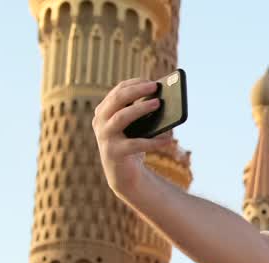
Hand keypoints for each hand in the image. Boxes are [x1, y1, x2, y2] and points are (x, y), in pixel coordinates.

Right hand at [92, 78, 174, 197]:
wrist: (123, 174)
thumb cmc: (132, 144)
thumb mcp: (136, 127)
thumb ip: (142, 113)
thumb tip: (163, 99)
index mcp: (104, 111)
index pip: (118, 91)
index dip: (135, 84)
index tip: (152, 82)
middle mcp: (100, 121)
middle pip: (117, 99)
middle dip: (137, 91)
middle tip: (155, 87)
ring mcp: (104, 137)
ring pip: (121, 117)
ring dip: (140, 109)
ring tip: (158, 104)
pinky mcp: (114, 153)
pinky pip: (135, 144)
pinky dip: (153, 141)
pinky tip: (168, 140)